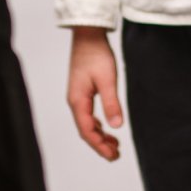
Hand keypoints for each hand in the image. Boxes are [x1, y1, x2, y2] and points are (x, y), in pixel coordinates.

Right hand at [63, 27, 125, 160]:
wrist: (88, 36)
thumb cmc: (97, 55)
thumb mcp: (108, 80)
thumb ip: (111, 103)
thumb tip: (116, 127)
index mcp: (78, 101)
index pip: (87, 131)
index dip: (99, 146)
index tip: (113, 155)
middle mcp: (74, 101)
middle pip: (85, 130)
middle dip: (99, 145)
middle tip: (116, 155)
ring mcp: (77, 97)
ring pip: (87, 123)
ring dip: (99, 136)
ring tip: (115, 145)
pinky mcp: (82, 92)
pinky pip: (88, 115)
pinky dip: (98, 125)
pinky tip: (107, 128)